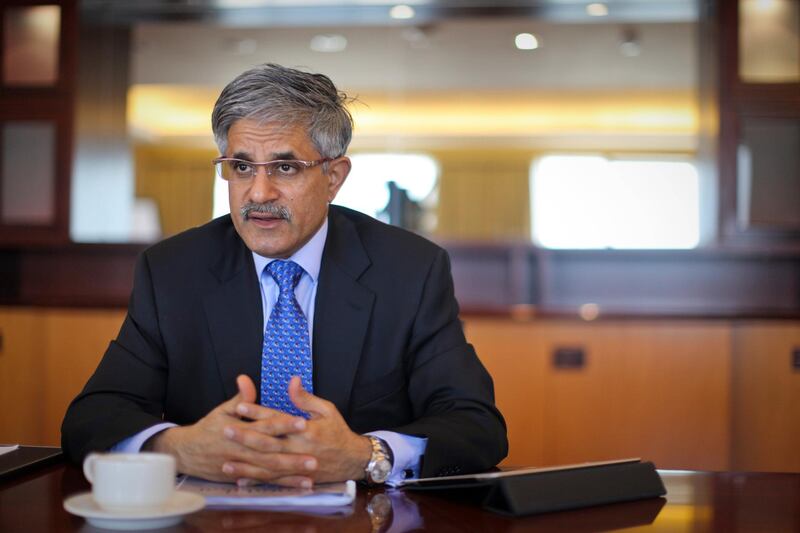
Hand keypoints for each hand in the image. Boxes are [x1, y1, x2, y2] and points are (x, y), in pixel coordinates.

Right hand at [145, 375, 313, 485]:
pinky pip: (263, 483)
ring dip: (289, 475)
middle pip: (270, 453)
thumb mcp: (223, 410)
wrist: (186, 452)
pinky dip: (279, 485)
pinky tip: (296, 486)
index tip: (303, 422)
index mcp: (240, 429)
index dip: (284, 424)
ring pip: (268, 471)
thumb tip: (246, 378)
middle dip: (293, 457)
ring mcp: (240, 466)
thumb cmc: (208, 429)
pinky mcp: (240, 478)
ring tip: (310, 476)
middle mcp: (241, 449)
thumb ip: (240, 398)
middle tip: (314, 459)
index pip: (265, 426)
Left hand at [223, 376, 372, 483]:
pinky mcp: (297, 477)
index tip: (240, 407)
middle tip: (225, 430)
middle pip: (268, 443)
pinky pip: (274, 481)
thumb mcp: (327, 410)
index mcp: (306, 430)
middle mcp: (300, 448)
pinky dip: (257, 481)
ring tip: (226, 461)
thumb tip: (292, 381)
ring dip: (246, 464)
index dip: (258, 413)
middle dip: (245, 437)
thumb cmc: (338, 432)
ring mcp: (297, 466)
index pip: (277, 419)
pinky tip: (240, 480)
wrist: (353, 460)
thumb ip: (306, 398)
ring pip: (267, 465)